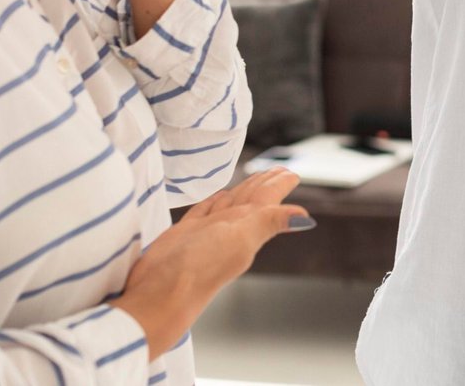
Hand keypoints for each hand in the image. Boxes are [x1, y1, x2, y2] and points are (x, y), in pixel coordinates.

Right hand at [108, 168, 311, 359]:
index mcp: (247, 227)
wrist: (158, 295)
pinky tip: (217, 198)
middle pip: (251, 199)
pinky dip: (211, 202)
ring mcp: (207, 233)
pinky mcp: (184, 235)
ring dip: (241, 191)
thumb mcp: (240, 239)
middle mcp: (230, 229)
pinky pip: (203, 212)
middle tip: (277, 170)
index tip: (291, 172)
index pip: (268, 199)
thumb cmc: (198, 267)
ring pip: (229, 204)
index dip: (279, 184)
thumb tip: (307, 219)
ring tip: (252, 180)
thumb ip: (269, 222)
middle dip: (264, 184)